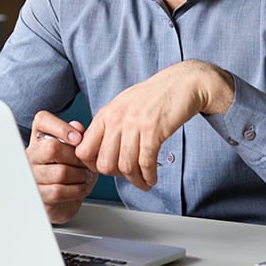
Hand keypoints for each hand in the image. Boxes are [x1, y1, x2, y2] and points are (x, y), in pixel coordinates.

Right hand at [27, 110, 96, 223]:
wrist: (63, 200)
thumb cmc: (70, 170)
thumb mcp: (76, 150)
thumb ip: (77, 135)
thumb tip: (76, 127)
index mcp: (40, 136)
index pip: (42, 120)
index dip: (61, 127)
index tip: (77, 139)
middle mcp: (31, 153)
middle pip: (52, 148)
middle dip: (76, 157)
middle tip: (84, 163)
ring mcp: (32, 174)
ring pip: (60, 172)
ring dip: (80, 176)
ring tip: (84, 176)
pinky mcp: (37, 194)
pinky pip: (59, 191)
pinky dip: (76, 190)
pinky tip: (80, 187)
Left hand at [75, 60, 233, 190]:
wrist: (181, 83)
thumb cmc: (153, 96)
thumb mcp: (123, 106)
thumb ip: (109, 126)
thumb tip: (99, 150)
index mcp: (106, 114)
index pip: (84, 149)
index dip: (92, 165)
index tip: (105, 170)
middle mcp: (116, 119)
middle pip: (104, 163)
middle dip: (116, 176)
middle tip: (127, 176)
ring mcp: (134, 124)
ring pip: (126, 166)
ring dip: (136, 180)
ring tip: (144, 182)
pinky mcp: (153, 130)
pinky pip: (146, 162)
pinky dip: (149, 176)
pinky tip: (152, 178)